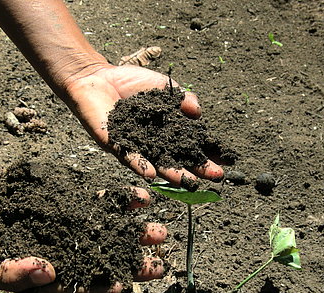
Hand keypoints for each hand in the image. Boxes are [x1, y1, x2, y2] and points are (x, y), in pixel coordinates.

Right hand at [0, 173, 165, 292]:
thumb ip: (9, 275)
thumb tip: (47, 272)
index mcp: (45, 276)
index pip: (79, 285)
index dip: (103, 286)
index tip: (127, 285)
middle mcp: (63, 253)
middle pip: (102, 260)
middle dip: (131, 262)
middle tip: (159, 262)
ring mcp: (67, 227)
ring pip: (107, 231)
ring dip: (133, 232)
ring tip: (159, 231)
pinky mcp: (67, 202)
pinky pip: (97, 201)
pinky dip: (117, 199)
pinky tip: (139, 198)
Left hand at [63, 64, 224, 185]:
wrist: (96, 78)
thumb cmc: (130, 83)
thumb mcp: (163, 88)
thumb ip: (182, 98)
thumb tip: (198, 112)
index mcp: (167, 130)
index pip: (192, 144)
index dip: (209, 151)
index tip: (227, 159)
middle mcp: (154, 143)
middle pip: (179, 158)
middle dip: (197, 168)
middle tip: (216, 177)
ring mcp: (136, 146)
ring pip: (157, 163)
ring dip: (173, 174)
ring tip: (189, 183)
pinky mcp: (116, 144)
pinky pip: (129, 158)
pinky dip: (141, 166)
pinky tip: (153, 175)